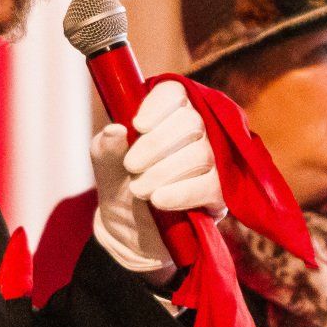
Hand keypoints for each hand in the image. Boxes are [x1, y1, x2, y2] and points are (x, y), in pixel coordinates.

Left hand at [91, 81, 223, 277]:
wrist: (131, 232)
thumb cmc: (121, 188)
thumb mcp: (106, 168)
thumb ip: (105, 148)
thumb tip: (114, 129)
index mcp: (168, 115)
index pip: (174, 93)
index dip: (159, 106)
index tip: (138, 126)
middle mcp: (198, 132)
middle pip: (190, 122)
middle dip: (156, 144)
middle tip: (131, 167)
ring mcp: (214, 161)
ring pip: (201, 153)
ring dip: (164, 171)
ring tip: (139, 190)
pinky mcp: (221, 192)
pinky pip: (211, 185)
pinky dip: (182, 192)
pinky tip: (160, 200)